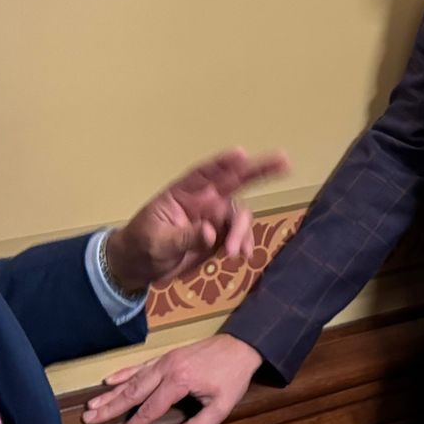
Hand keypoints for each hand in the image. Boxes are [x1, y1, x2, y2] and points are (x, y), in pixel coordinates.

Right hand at [81, 333, 264, 423]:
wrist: (242, 345)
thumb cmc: (233, 377)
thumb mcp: (222, 407)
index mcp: (179, 382)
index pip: (148, 411)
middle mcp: (167, 369)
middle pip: (133, 392)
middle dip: (110, 408)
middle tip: (88, 420)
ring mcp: (165, 360)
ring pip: (133, 378)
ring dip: (111, 393)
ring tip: (91, 406)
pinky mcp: (167, 356)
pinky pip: (141, 366)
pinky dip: (124, 373)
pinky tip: (109, 381)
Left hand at [103, 147, 288, 292]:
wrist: (138, 268)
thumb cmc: (140, 247)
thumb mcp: (157, 243)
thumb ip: (183, 237)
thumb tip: (210, 232)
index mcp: (183, 194)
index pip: (205, 173)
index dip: (224, 162)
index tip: (241, 154)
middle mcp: (203, 200)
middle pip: (235, 180)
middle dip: (260, 170)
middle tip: (285, 161)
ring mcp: (213, 218)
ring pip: (239, 216)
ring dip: (243, 231)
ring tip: (235, 254)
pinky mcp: (219, 237)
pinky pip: (239, 235)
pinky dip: (245, 243)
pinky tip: (244, 256)